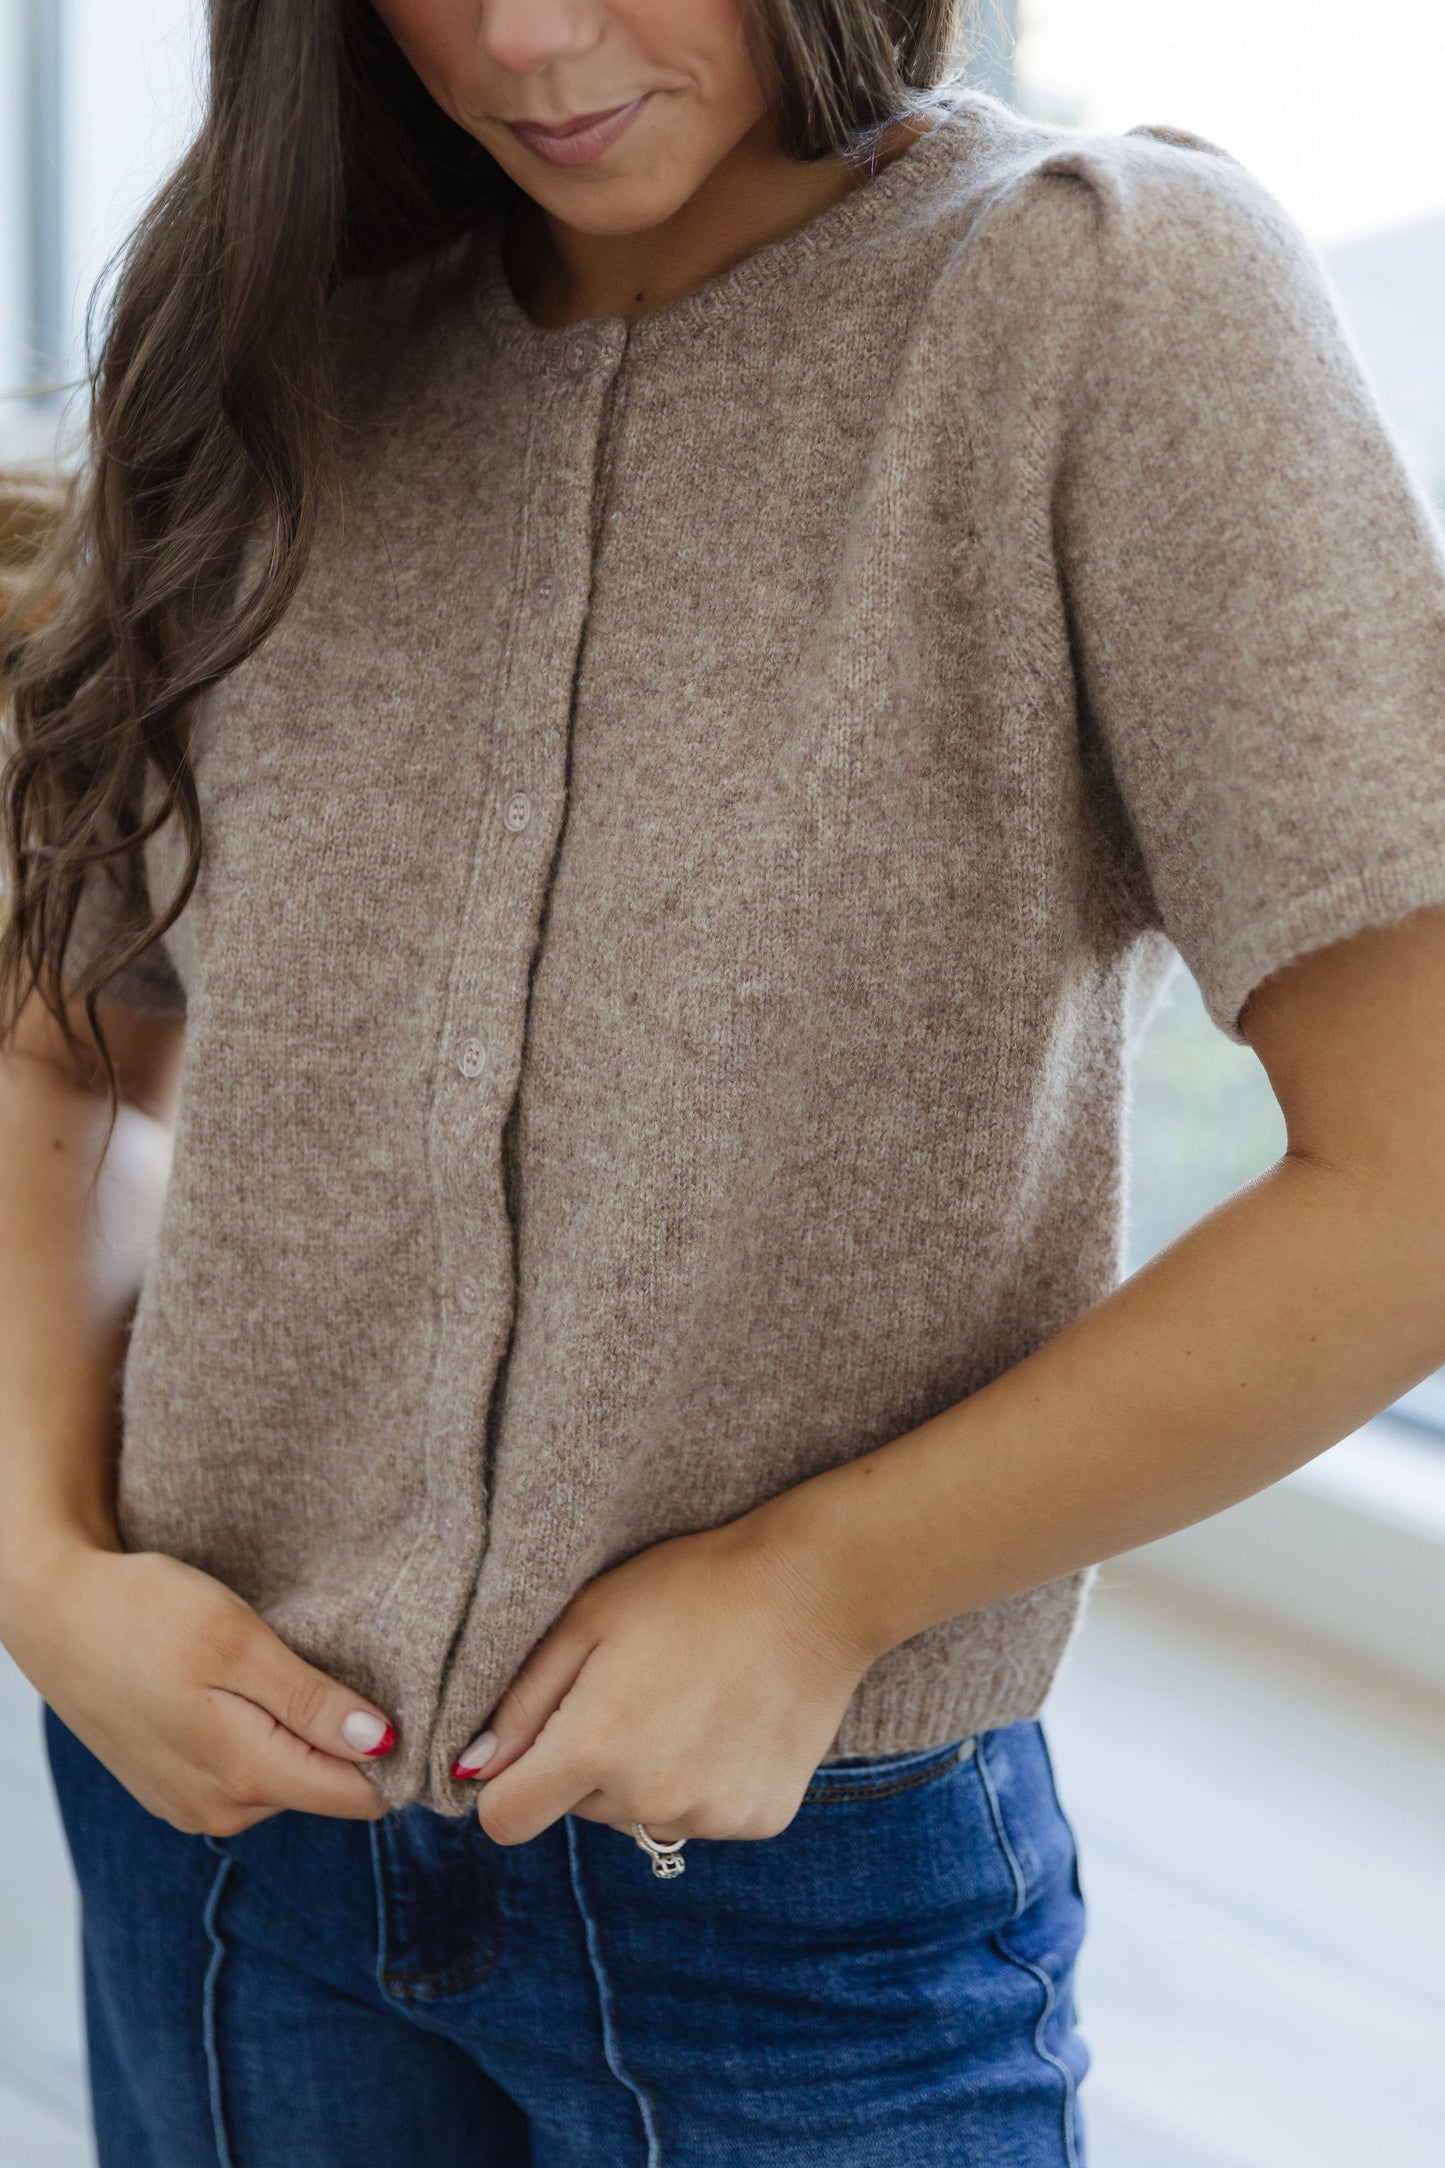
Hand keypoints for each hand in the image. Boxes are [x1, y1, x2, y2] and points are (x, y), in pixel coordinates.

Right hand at [0, 1535, 396, 1834]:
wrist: (52, 1613)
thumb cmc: (144, 1615)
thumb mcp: (236, 1642)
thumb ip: (308, 1701)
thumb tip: (381, 1742)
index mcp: (243, 1777)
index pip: (358, 1795)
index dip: (393, 1752)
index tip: (406, 1698)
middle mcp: (219, 1810)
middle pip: (325, 1788)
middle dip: (344, 1738)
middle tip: (331, 1664)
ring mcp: (190, 1804)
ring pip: (286, 1780)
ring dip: (298, 1733)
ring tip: (276, 1670)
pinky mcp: (172, 1787)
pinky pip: (245, 1773)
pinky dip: (259, 1735)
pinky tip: (240, 1689)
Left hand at [457, 1509, 873, 1846]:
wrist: (814, 1590)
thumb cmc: (692, 1588)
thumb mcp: (589, 1618)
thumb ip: (523, 1701)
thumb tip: (474, 1772)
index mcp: (597, 1746)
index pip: (506, 1819)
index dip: (509, 1783)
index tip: (536, 1743)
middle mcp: (651, 1798)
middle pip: (578, 1809)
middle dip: (587, 1761)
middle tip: (634, 1689)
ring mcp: (711, 1816)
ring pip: (641, 1813)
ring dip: (647, 1773)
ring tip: (688, 1700)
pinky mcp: (759, 1820)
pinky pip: (701, 1815)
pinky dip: (704, 1780)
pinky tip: (729, 1721)